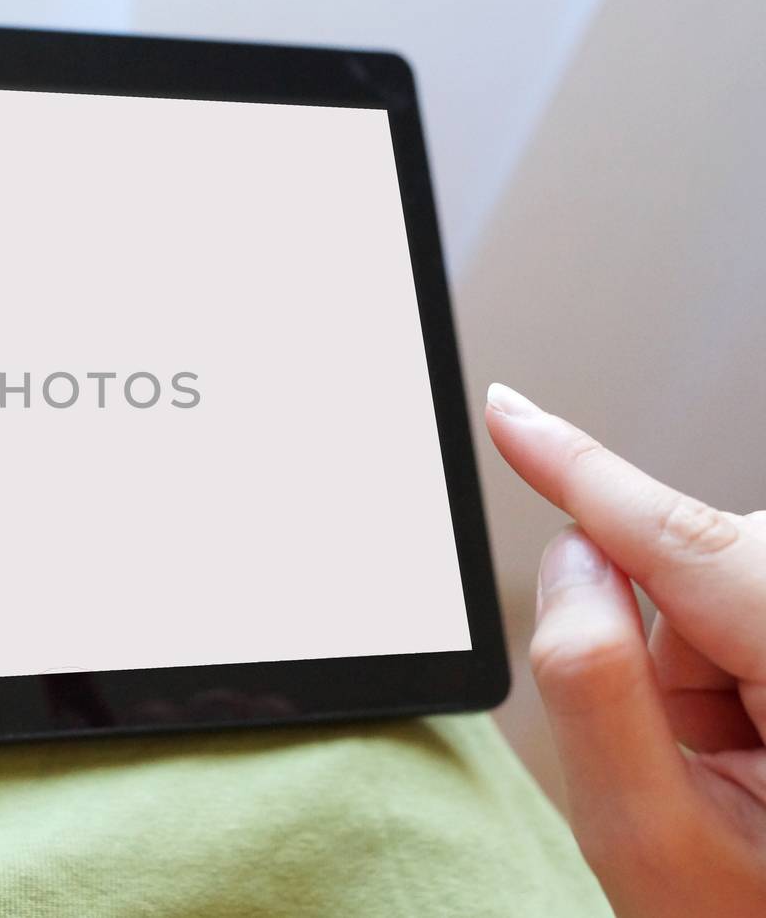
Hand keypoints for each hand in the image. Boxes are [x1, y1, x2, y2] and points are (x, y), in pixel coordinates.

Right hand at [487, 383, 765, 915]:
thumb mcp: (648, 836)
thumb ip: (592, 685)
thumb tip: (570, 558)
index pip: (690, 546)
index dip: (583, 473)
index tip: (509, 414)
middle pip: (703, 562)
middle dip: (662, 638)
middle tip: (692, 758)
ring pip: (714, 582)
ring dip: (694, 662)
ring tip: (742, 771)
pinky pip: (735, 602)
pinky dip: (721, 663)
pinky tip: (761, 746)